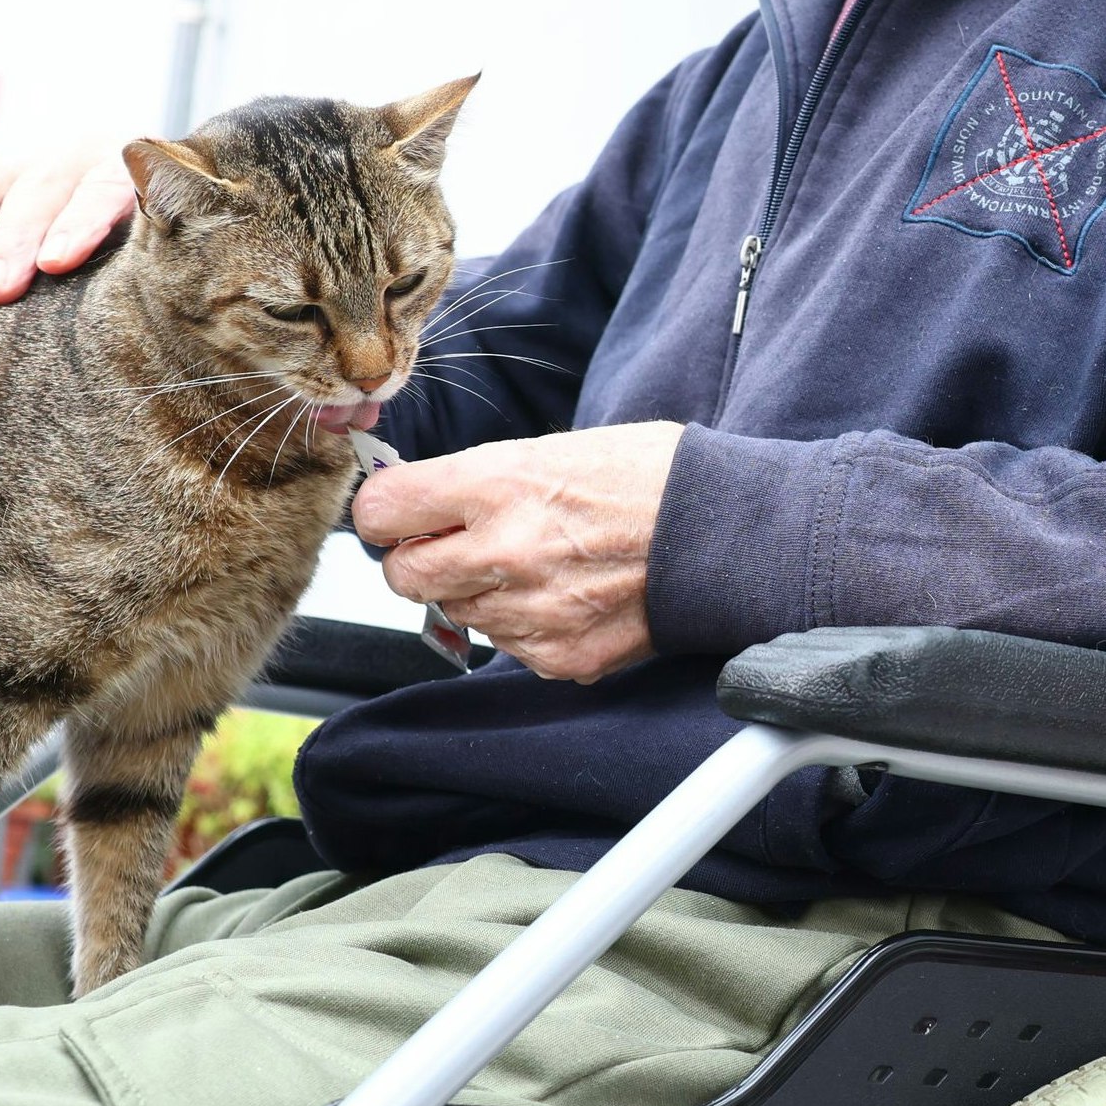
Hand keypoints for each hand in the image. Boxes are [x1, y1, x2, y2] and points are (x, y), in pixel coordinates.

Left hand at [357, 423, 683, 683]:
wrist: (725, 532)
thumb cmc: (648, 478)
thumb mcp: (550, 450)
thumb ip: (477, 482)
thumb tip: (420, 503)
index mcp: (497, 484)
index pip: (380, 512)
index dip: (385, 512)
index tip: (401, 512)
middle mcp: (504, 551)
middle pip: (401, 575)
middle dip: (418, 559)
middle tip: (455, 544)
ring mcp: (530, 611)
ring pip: (455, 613)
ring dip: (475, 593)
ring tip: (534, 564)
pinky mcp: (558, 654)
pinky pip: (507, 646)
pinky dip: (523, 625)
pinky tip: (565, 594)